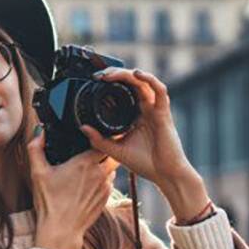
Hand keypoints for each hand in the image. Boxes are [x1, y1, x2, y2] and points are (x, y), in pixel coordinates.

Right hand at [27, 126, 118, 248]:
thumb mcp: (37, 173)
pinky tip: (90, 183)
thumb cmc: (49, 203)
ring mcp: (105, 187)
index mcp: (84, 163)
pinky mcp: (106, 198)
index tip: (90, 138)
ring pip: (112, 169)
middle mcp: (99, 173)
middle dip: (104, 151)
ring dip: (105, 166)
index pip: (102, 142)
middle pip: (111, 154)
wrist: (61, 230)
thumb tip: (39, 133)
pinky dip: (103, 180)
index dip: (98, 138)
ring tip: (91, 167)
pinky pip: (110, 183)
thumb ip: (36, 149)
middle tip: (92, 151)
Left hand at [79, 68, 196, 187]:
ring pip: (144, 82)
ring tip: (112, 74)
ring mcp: (155, 109)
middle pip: (132, 82)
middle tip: (100, 75)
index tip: (96, 80)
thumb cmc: (146, 163)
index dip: (111, 82)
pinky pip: (159, 90)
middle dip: (116, 74)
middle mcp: (146, 109)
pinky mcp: (164, 113)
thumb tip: (83, 128)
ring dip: (128, 74)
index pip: (124, 90)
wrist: (165, 175)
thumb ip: (99, 140)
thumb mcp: (115, 150)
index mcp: (136, 115)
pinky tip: (138, 74)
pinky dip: (150, 79)